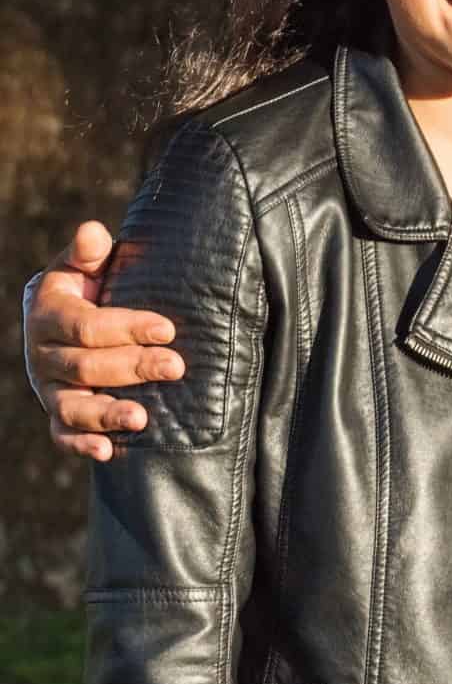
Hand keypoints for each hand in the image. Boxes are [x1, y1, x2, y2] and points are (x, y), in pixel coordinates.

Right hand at [23, 221, 183, 461]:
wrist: (60, 318)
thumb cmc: (85, 287)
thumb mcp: (83, 266)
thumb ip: (89, 253)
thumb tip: (94, 232)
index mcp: (49, 315)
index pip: (87, 327)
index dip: (127, 327)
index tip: (167, 328)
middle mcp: (43, 355)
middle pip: (84, 367)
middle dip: (132, 367)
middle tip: (176, 367)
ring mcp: (48, 387)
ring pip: (70, 406)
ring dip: (105, 413)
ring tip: (142, 418)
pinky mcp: (56, 412)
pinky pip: (62, 434)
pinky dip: (81, 444)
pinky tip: (107, 452)